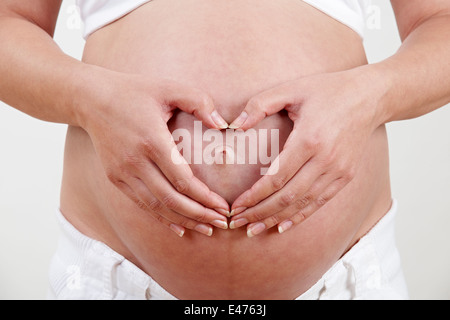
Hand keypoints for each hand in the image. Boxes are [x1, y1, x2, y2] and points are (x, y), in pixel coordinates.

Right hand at [79, 71, 229, 236]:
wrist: (92, 99)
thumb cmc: (135, 92)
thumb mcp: (170, 87)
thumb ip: (199, 102)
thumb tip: (222, 124)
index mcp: (152, 140)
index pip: (182, 179)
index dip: (204, 197)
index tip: (223, 206)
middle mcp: (135, 161)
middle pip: (171, 199)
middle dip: (199, 214)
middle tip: (221, 223)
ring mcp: (123, 172)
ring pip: (156, 207)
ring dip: (183, 220)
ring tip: (206, 229)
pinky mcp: (116, 178)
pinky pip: (141, 204)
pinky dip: (161, 218)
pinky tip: (179, 227)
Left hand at [228, 69, 381, 236]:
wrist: (370, 97)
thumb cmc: (328, 90)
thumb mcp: (291, 88)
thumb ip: (259, 104)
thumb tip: (234, 125)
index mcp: (309, 139)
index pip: (276, 178)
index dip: (254, 196)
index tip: (236, 206)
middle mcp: (325, 160)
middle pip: (287, 196)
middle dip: (260, 213)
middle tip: (239, 223)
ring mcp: (338, 171)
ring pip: (303, 204)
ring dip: (277, 219)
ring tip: (255, 230)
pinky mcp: (346, 176)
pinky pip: (320, 202)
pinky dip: (300, 216)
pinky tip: (283, 225)